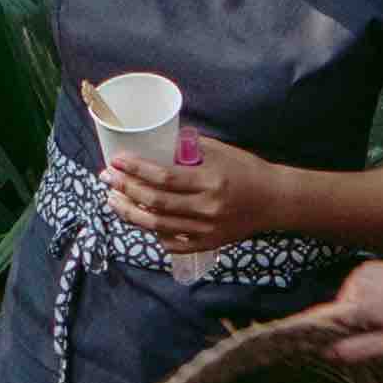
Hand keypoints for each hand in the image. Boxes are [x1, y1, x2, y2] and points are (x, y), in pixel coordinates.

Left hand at [105, 139, 301, 251]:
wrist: (275, 200)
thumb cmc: (247, 170)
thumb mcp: (221, 151)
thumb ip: (190, 147)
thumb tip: (158, 139)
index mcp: (210, 181)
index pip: (163, 177)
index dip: (135, 169)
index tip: (116, 160)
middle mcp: (207, 208)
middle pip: (155, 203)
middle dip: (125, 189)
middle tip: (107, 178)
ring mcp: (207, 230)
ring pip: (157, 226)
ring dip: (130, 213)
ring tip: (113, 200)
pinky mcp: (209, 243)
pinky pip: (173, 243)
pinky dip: (154, 233)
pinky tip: (141, 220)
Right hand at [294, 260, 382, 363]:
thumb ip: (357, 350)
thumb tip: (327, 353)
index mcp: (358, 305)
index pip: (322, 320)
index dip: (315, 333)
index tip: (309, 344)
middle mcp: (353, 285)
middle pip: (337, 313)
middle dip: (350, 325)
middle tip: (375, 332)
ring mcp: (359, 273)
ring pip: (346, 301)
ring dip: (358, 311)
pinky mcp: (366, 267)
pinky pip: (356, 289)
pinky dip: (365, 297)